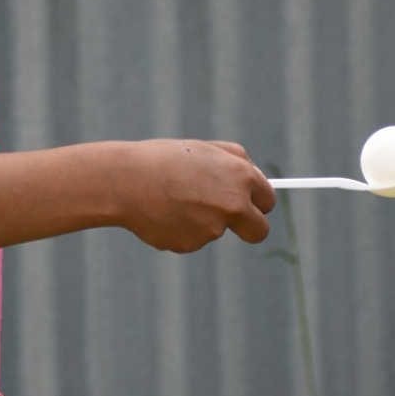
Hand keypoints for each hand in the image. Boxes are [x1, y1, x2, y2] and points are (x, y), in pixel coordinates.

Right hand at [116, 139, 274, 252]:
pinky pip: (192, 238)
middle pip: (259, 231)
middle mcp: (233, 205)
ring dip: (202, 219)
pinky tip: (163, 212)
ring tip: (173, 199)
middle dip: (250, 228)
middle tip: (229, 217)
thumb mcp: (204, 150)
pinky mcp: (191, 245)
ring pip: (216, 230)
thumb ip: (235, 162)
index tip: (251, 204)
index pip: (268, 200)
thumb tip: (255, 178)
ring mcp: (213, 229)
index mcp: (241, 177)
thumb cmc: (164, 159)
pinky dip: (181, 228)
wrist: (126, 180)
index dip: (259, 202)